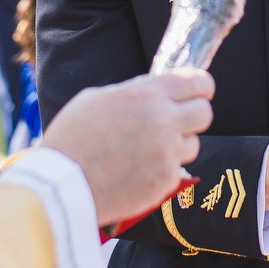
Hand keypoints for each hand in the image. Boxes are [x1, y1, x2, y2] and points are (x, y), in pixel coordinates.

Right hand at [42, 69, 213, 224]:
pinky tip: (139, 169)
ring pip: (194, 144)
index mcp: (147, 94)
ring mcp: (167, 153)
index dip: (202, 85)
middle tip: (179, 119)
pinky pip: (177, 169)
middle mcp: (164, 121)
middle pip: (205, 112)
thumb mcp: (96, 98)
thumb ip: (131, 92)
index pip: (197, 81)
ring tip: (149, 149)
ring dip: (178, 144)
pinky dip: (163, 168)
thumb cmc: (72, 138)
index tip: (200, 90)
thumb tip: (151, 91)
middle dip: (195, 114)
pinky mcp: (166, 181)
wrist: (63, 186)